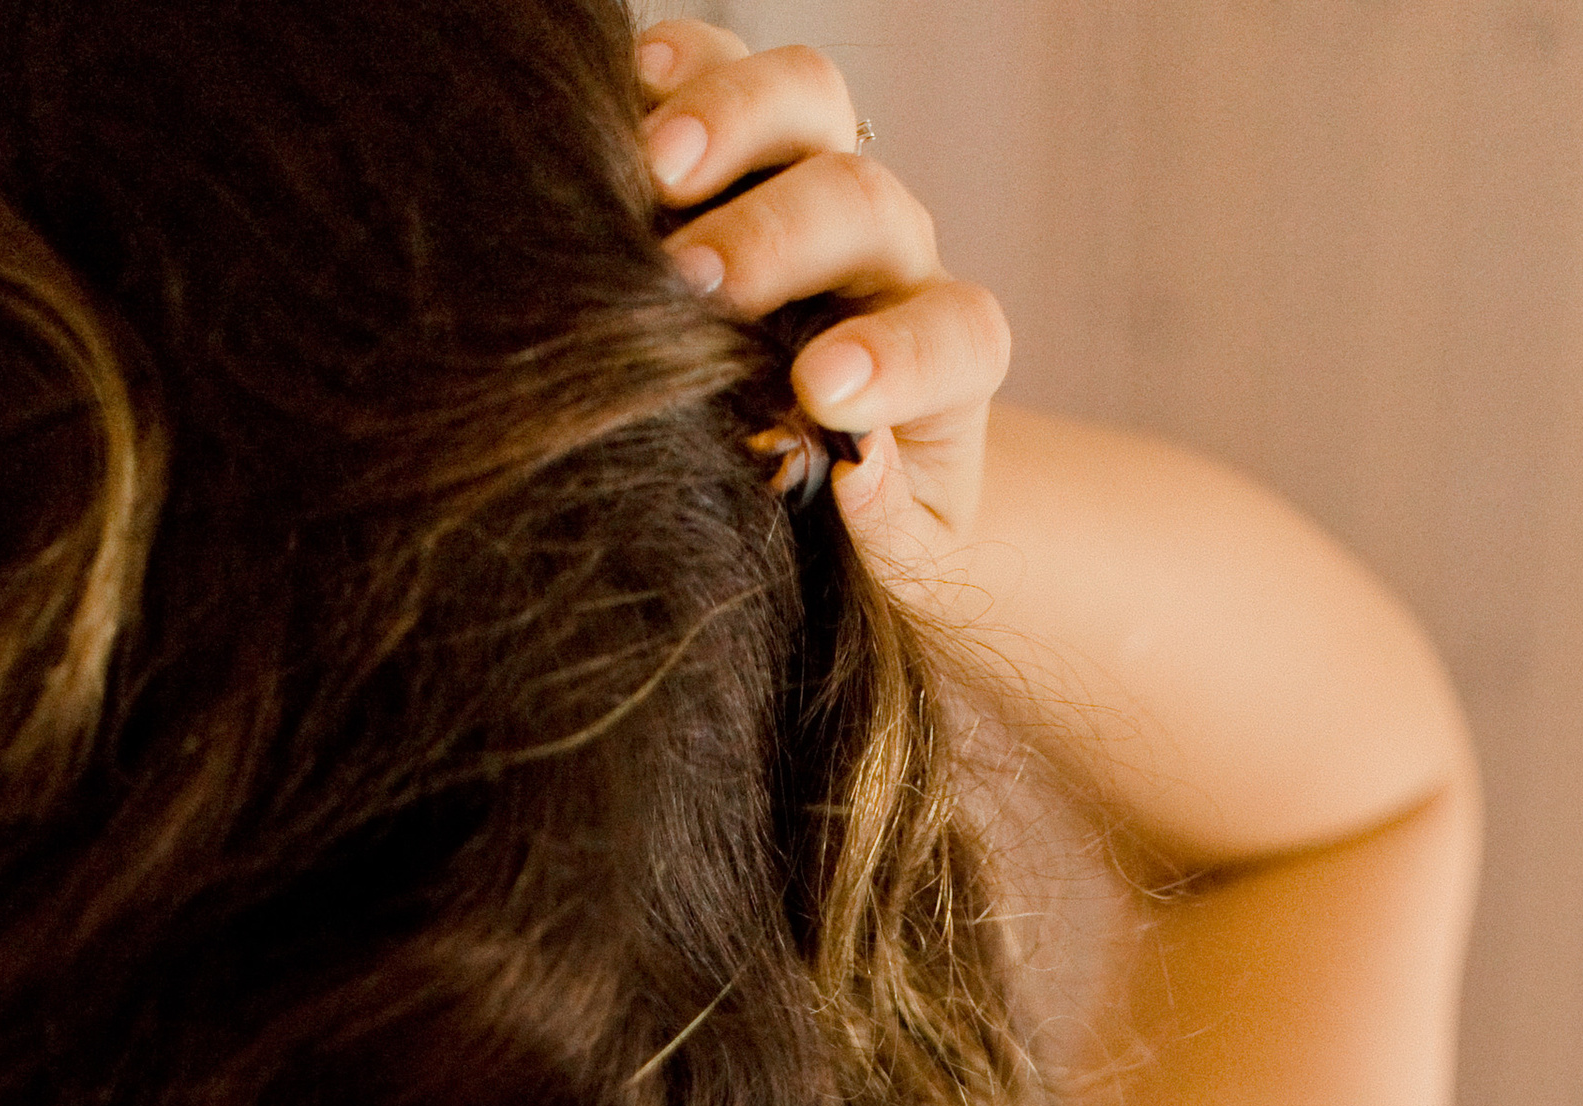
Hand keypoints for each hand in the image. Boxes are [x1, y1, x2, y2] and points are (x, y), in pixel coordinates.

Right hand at [637, 21, 1010, 594]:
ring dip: (731, 121)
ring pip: (806, 102)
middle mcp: (886, 253)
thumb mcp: (895, 564)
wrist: (818, 465)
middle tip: (698, 285)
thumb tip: (857, 476)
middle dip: (779, 237)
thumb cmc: (853, 525)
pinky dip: (676, 63)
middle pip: (861, 201)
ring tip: (654, 172)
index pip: (955, 334)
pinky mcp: (738, 134)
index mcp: (943, 357)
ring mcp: (813, 177)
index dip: (898, 353)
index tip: (820, 391)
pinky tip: (627, 96)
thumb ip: (892, 534)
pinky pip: (718, 63)